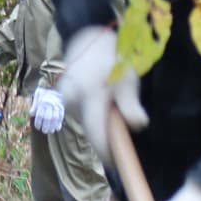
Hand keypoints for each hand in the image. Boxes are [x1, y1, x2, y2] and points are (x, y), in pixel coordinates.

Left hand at [29, 86, 64, 133]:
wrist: (54, 89)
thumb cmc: (43, 94)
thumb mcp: (37, 95)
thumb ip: (34, 104)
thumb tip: (31, 114)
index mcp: (43, 101)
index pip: (40, 115)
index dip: (38, 122)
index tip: (38, 127)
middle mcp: (50, 104)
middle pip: (48, 118)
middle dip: (46, 126)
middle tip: (44, 130)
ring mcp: (57, 106)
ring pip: (55, 118)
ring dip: (52, 126)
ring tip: (50, 131)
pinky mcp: (62, 108)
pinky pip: (61, 117)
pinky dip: (59, 123)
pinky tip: (57, 128)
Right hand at [58, 25, 146, 158]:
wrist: (87, 37)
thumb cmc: (111, 57)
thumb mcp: (127, 78)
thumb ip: (131, 104)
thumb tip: (138, 126)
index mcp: (88, 96)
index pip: (96, 133)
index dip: (106, 152)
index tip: (116, 163)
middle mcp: (71, 101)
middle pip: (90, 130)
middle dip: (105, 134)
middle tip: (121, 125)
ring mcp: (64, 100)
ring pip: (86, 122)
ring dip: (99, 120)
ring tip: (110, 102)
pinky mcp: (63, 99)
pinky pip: (81, 114)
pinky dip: (92, 112)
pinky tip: (99, 98)